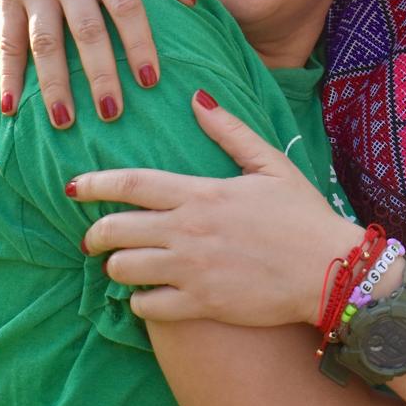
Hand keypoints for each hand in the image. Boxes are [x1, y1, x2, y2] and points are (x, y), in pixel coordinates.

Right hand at [0, 0, 200, 127]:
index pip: (125, 5)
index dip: (138, 43)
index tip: (151, 80)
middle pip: (85, 29)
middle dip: (98, 74)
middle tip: (113, 114)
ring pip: (44, 40)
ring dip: (53, 83)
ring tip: (65, 122)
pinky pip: (7, 38)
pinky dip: (6, 74)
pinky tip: (11, 107)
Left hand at [75, 93, 360, 326]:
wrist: (332, 272)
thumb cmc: (304, 216)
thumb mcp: (271, 164)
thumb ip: (230, 131)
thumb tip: (197, 98)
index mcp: (202, 193)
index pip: (131, 184)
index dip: (94, 184)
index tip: (73, 187)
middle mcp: (189, 231)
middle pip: (116, 230)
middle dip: (95, 234)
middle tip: (93, 237)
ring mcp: (192, 271)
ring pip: (124, 271)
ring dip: (115, 268)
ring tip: (122, 266)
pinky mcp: (201, 305)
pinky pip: (147, 307)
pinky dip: (138, 302)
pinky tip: (146, 295)